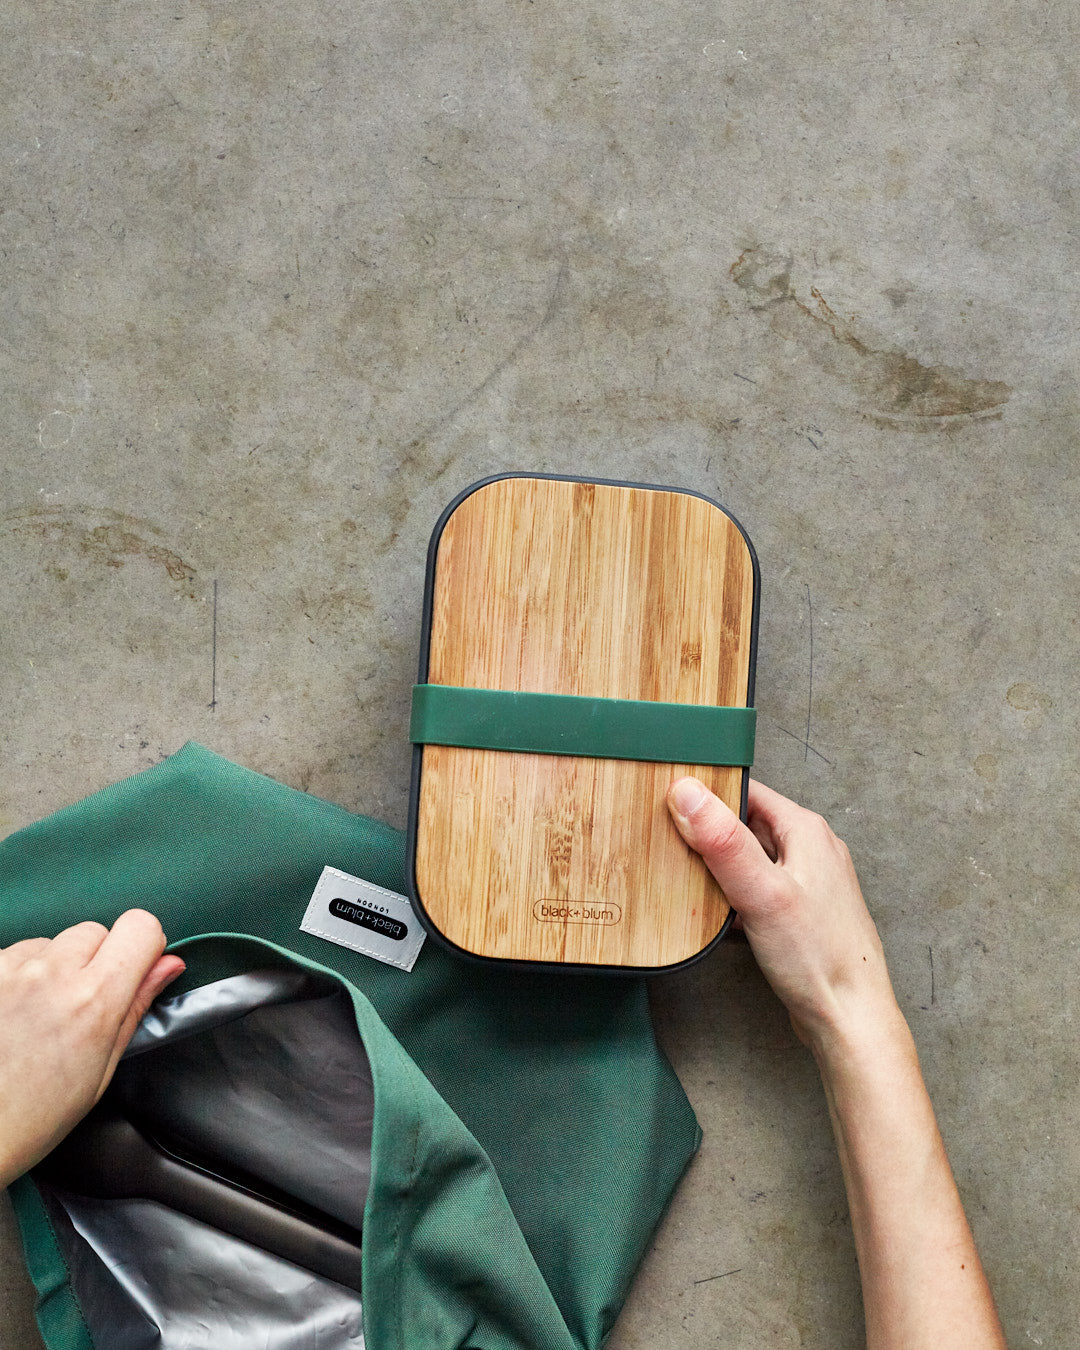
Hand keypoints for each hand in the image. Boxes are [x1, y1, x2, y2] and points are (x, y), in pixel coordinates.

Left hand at [0, 910, 184, 1187]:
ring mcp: (9, 970)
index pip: (140, 927)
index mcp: (94, 1001)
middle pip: (96, 931)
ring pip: (54, 942)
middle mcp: (51, 974)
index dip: (145, 947)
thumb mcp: (101, 1070)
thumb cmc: (30, 1117)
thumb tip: (167, 965)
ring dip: (55, 967)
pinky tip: (13, 1013)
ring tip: (40, 1015)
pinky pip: (16, 954)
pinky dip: (20, 975)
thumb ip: (136, 1006)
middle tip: (82, 1006)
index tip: (137, 970)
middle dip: (98, 960)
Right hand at [666, 777, 900, 1056]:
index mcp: (806, 831)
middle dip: (709, 835)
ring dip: (719, 870)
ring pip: (749, 861)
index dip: (708, 795)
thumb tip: (688, 792)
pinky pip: (756, 892)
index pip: (747, 792)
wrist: (850, 1019)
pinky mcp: (798, 915)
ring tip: (686, 880)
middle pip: (745, 825)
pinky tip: (714, 916)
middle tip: (670, 843)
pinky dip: (732, 898)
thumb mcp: (762, 893)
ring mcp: (806, 884)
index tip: (670, 801)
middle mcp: (811, 850)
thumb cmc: (819, 958)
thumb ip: (724, 841)